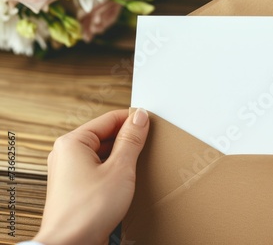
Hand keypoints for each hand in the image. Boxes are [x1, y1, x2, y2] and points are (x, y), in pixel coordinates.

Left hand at [34, 109, 149, 244]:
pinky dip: (113, 170)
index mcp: (72, 142)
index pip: (109, 119)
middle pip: (104, 135)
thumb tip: (140, 118)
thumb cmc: (88, 211)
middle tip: (148, 145)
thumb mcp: (120, 169)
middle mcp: (66, 154)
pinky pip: (97, 169)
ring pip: (101, 153)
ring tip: (138, 164)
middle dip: (127, 140)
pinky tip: (125, 179)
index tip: (151, 122)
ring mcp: (68, 171)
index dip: (132, 120)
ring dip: (121, 156)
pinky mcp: (74, 187)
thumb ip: (131, 140)